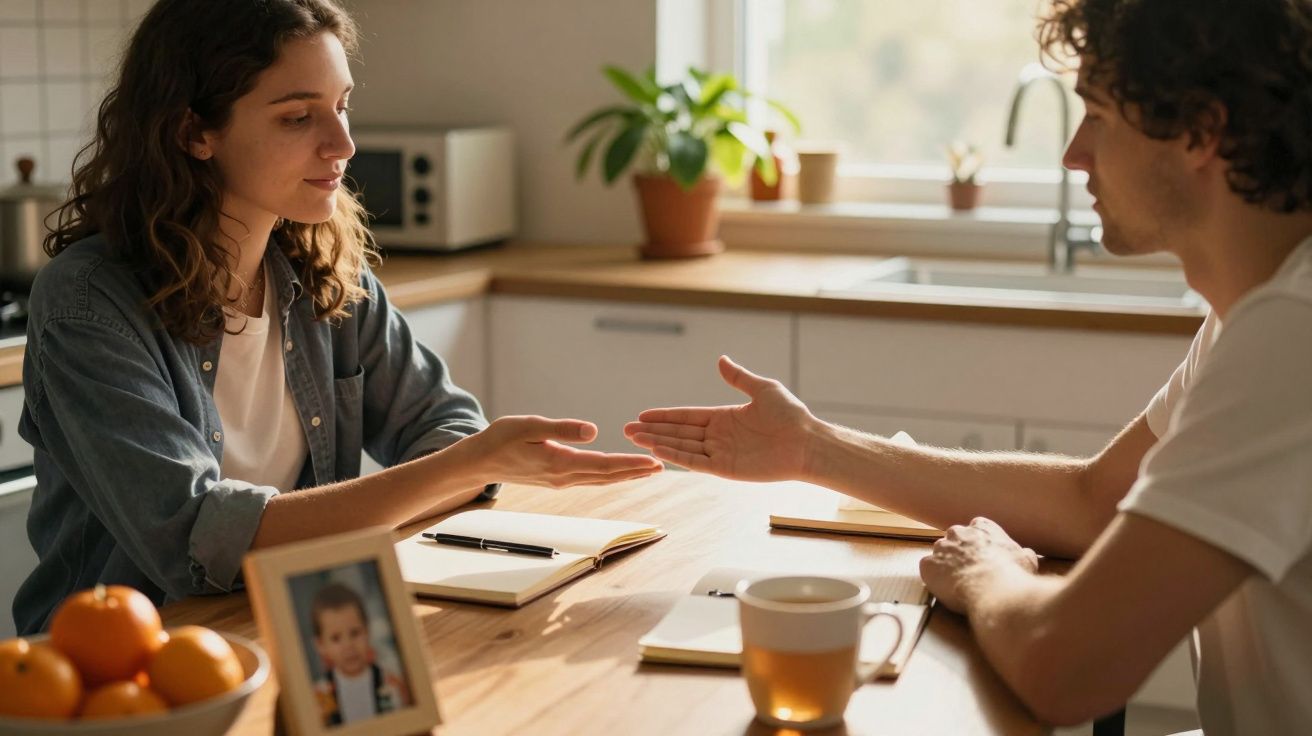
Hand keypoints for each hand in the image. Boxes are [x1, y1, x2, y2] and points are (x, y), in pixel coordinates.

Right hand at [459, 415, 662, 487]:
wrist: (480, 461)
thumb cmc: (501, 439)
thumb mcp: (530, 426)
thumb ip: (562, 429)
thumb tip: (593, 431)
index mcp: (560, 463)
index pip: (604, 465)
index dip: (630, 464)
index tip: (652, 462)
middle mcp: (564, 477)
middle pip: (608, 476)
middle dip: (635, 472)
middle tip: (662, 466)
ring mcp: (560, 481)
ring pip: (600, 479)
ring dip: (625, 475)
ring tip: (647, 469)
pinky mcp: (556, 478)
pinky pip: (590, 478)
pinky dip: (608, 474)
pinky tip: (617, 471)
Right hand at [623, 356, 819, 481]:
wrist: (807, 442)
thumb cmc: (790, 416)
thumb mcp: (762, 389)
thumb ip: (738, 377)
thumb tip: (721, 360)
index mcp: (725, 417)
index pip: (687, 417)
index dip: (664, 416)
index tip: (642, 415)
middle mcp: (719, 436)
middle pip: (678, 432)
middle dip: (653, 430)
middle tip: (626, 429)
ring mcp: (721, 453)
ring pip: (682, 447)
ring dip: (658, 443)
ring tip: (634, 439)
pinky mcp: (726, 469)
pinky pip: (695, 462)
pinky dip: (675, 456)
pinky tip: (657, 449)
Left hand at [919, 517, 1039, 613]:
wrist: (993, 589)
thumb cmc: (1011, 574)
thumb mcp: (1026, 560)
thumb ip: (1022, 553)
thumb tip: (1026, 554)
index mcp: (982, 528)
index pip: (976, 527)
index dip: (979, 543)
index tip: (982, 554)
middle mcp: (958, 533)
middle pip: (954, 538)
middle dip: (959, 551)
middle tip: (967, 569)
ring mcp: (941, 548)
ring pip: (939, 553)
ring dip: (945, 564)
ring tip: (955, 582)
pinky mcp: (928, 565)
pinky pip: (927, 569)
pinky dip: (933, 577)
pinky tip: (944, 588)